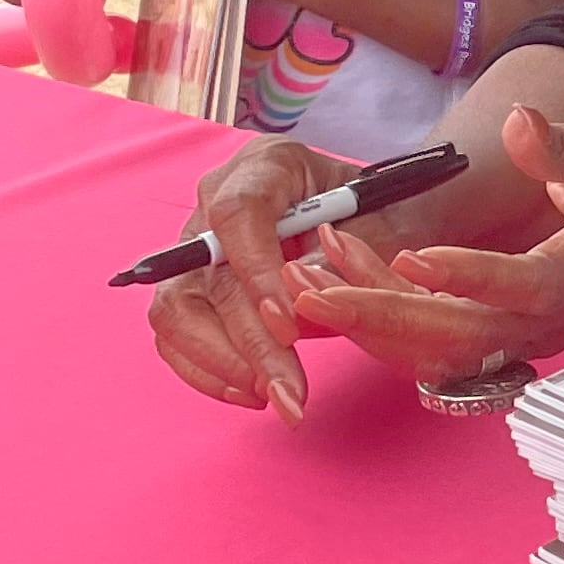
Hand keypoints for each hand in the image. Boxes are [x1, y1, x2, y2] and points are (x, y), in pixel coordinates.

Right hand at [145, 134, 364, 421]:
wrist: (383, 214)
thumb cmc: (386, 212)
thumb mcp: (384, 227)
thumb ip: (341, 263)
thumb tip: (296, 313)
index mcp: (268, 166)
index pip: (238, 214)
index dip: (256, 273)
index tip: (288, 326)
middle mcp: (219, 199)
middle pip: (205, 275)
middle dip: (248, 342)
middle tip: (291, 391)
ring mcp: (200, 246)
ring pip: (177, 311)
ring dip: (224, 364)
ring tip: (277, 397)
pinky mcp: (195, 287)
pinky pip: (179, 336)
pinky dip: (211, 371)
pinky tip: (254, 393)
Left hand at [286, 105, 563, 388]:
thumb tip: (520, 125)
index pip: (526, 286)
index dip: (470, 277)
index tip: (413, 257)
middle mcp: (550, 319)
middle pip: (461, 336)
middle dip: (381, 313)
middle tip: (313, 286)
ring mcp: (522, 336)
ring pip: (434, 348)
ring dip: (366, 319)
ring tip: (304, 280)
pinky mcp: (498, 336)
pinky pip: (430, 341)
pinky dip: (378, 318)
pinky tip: (330, 279)